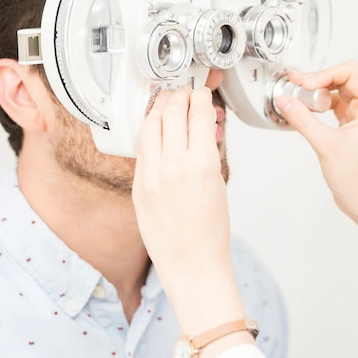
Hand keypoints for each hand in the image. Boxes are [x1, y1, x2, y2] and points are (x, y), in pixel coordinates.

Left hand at [132, 86, 246, 337]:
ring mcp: (151, 176)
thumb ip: (210, 151)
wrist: (193, 265)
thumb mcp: (220, 183)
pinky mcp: (137, 187)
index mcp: (201, 165)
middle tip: (185, 92)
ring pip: (151, 126)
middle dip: (179, 96)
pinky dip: (150, 133)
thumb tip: (206, 125)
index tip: (202, 92)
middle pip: (172, 113)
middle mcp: (173, 167)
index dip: (201, 97)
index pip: (198, 114)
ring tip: (168, 103)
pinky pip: (142, 149)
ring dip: (160, 109)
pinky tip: (156, 129)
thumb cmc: (211, 232)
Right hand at [277, 61, 357, 272]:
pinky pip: (334, 106)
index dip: (325, 74)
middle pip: (342, 78)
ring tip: (298, 100)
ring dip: (317, 93)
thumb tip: (285, 100)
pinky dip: (319, 105)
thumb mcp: (326, 146)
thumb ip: (303, 119)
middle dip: (318, 81)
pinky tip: (305, 110)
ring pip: (337, 91)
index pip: (350, 72)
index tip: (304, 84)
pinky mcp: (352, 126)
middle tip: (294, 87)